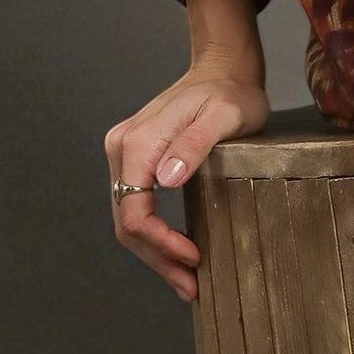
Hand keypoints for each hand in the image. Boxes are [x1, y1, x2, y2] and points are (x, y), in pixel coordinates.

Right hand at [103, 55, 270, 303]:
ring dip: (154, 253)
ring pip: (129, 217)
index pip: (134, 211)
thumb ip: (195, 143)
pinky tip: (175, 252)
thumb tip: (165, 179)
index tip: (194, 258)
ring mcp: (126, 152)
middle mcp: (122, 147)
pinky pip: (137, 204)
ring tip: (186, 281)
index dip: (161, 244)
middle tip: (192, 287)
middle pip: (127, 220)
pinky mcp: (136, 157)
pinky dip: (154, 234)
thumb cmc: (231, 90)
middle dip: (157, 259)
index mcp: (137, 142)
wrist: (223, 66)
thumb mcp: (225, 114)